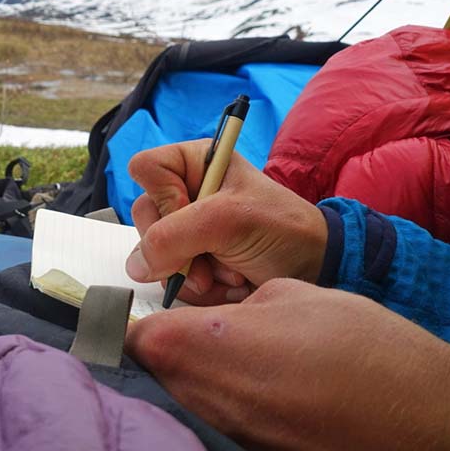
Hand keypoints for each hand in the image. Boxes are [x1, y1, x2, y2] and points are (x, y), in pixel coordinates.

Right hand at [125, 140, 327, 303]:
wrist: (313, 267)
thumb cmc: (281, 228)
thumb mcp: (228, 220)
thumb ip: (174, 237)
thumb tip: (136, 265)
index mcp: (195, 163)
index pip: (145, 169)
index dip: (162, 196)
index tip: (192, 215)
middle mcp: (185, 193)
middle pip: (145, 217)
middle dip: (178, 247)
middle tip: (211, 260)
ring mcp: (187, 229)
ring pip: (154, 255)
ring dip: (192, 272)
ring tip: (230, 272)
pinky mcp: (192, 261)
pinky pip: (170, 278)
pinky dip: (199, 288)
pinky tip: (228, 283)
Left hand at [126, 279, 449, 450]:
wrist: (428, 425)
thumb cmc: (364, 347)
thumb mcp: (293, 294)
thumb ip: (239, 307)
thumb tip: (218, 318)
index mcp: (202, 348)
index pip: (134, 336)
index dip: (134, 316)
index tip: (150, 304)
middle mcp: (204, 403)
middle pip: (157, 371)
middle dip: (169, 346)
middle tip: (199, 324)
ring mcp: (229, 439)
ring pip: (189, 399)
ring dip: (200, 375)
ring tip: (243, 354)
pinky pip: (224, 424)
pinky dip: (233, 403)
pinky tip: (272, 388)